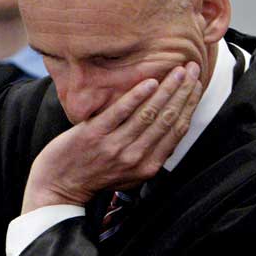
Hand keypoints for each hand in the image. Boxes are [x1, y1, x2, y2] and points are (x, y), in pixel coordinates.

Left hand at [22, 62, 201, 213]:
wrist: (58, 187)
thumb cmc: (94, 176)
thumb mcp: (129, 174)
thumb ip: (149, 155)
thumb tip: (170, 130)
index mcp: (147, 166)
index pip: (177, 130)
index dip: (190, 105)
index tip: (197, 84)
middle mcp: (135, 157)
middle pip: (167, 118)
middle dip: (184, 91)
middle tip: (193, 68)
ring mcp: (114, 146)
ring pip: (148, 113)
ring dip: (167, 89)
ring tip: (177, 69)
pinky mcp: (93, 135)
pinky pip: (120, 112)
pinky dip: (136, 96)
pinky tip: (150, 81)